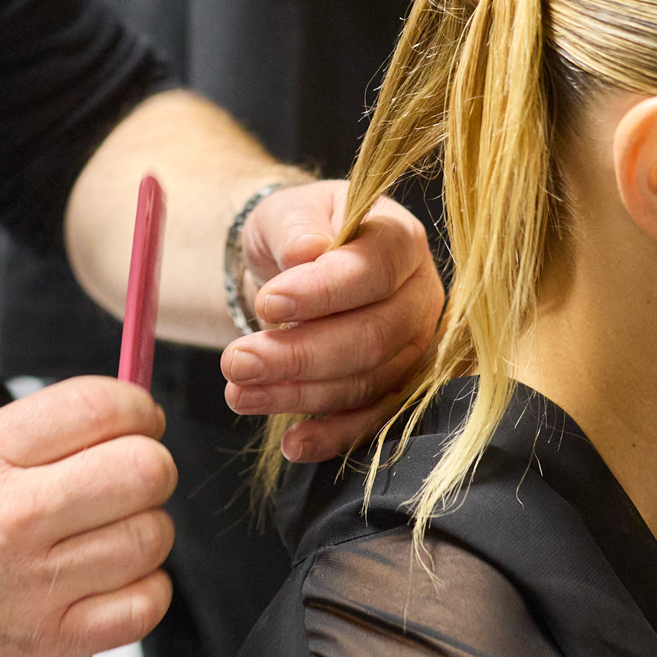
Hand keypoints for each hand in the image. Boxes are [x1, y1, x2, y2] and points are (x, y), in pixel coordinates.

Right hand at [0, 377, 175, 656]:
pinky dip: (144, 589)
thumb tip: (114, 419)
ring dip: (145, 529)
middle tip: (130, 476)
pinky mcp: (48, 645)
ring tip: (109, 533)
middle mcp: (12, 518)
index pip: (99, 407)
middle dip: (150, 465)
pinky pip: (144, 606)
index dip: (136, 407)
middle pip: (144, 469)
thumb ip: (28, 439)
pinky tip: (112, 579)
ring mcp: (34, 586)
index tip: (138, 418)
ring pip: (152, 536)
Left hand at [217, 183, 442, 461]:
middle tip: (236, 361)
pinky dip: (332, 437)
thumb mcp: (286, 212)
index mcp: (401, 240)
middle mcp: (420, 297)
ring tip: (238, 393)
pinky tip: (293, 443)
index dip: (321, 292)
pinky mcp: (398, 389)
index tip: (267, 304)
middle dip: (299, 355)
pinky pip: (371, 421)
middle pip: (372, 337)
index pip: (372, 271)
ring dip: (299, 394)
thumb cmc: (297, 232)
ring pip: (366, 383)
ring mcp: (415, 348)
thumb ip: (296, 229)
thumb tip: (306, 253)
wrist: (299, 265)